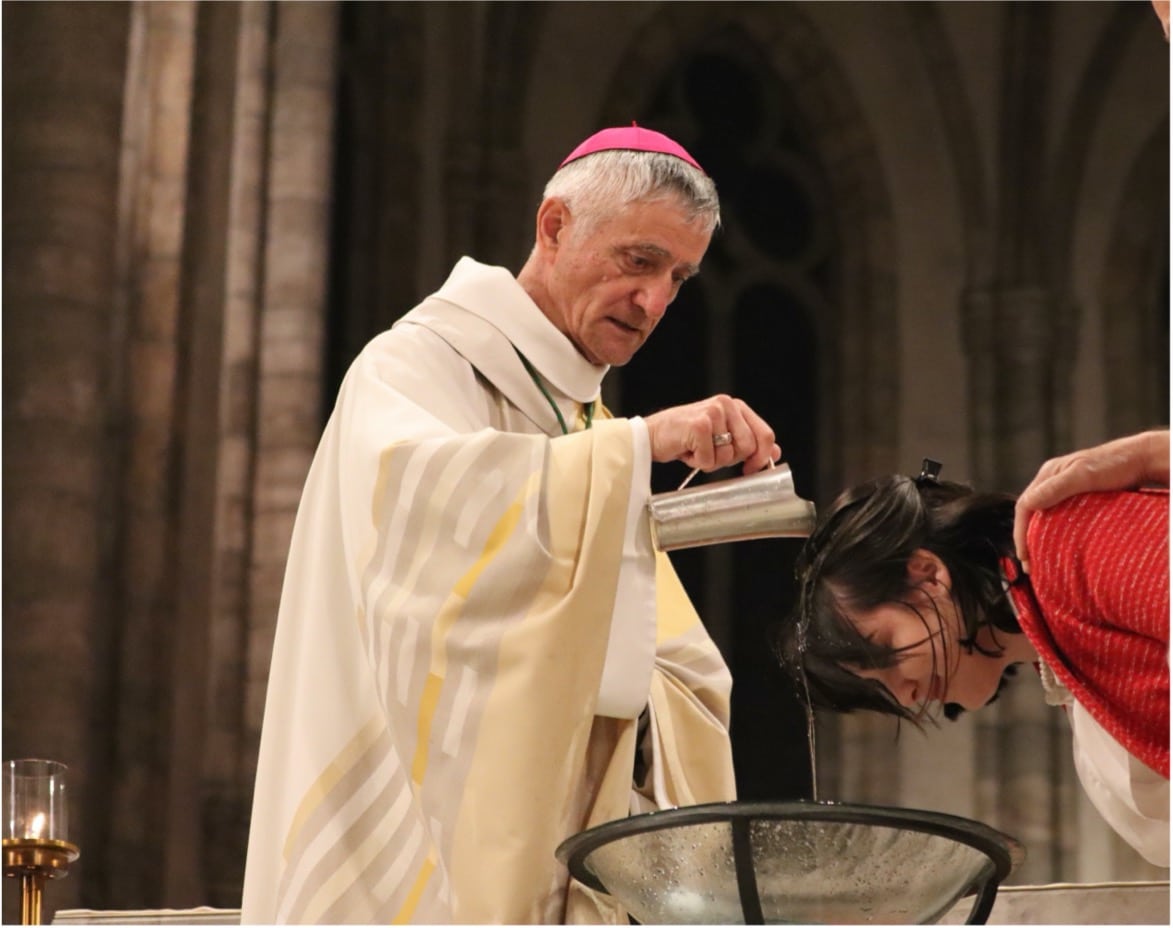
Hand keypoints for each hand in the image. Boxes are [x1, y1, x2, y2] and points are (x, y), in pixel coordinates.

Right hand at [643, 394, 780, 474]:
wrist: (651, 436)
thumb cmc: (685, 438)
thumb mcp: (721, 439)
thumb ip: (748, 442)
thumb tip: (776, 452)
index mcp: (736, 406)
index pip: (765, 434)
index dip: (762, 457)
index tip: (750, 469)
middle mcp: (726, 405)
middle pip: (749, 447)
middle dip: (731, 459)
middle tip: (710, 454)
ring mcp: (713, 413)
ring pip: (729, 456)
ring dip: (711, 462)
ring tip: (696, 450)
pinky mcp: (700, 425)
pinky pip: (710, 460)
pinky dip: (697, 462)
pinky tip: (686, 451)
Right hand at [1013, 429, 1169, 571]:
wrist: (1143, 459)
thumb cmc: (1115, 465)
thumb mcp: (1083, 475)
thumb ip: (1055, 488)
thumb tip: (1028, 504)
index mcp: (1048, 474)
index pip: (1024, 506)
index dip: (1020, 531)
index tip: (1024, 555)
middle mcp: (1054, 481)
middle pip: (1032, 512)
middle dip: (1027, 538)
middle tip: (1030, 564)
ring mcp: (1067, 489)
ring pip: (1046, 515)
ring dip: (1040, 537)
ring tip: (1042, 559)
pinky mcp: (1081, 497)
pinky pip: (1061, 517)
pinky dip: (1056, 533)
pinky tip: (1062, 546)